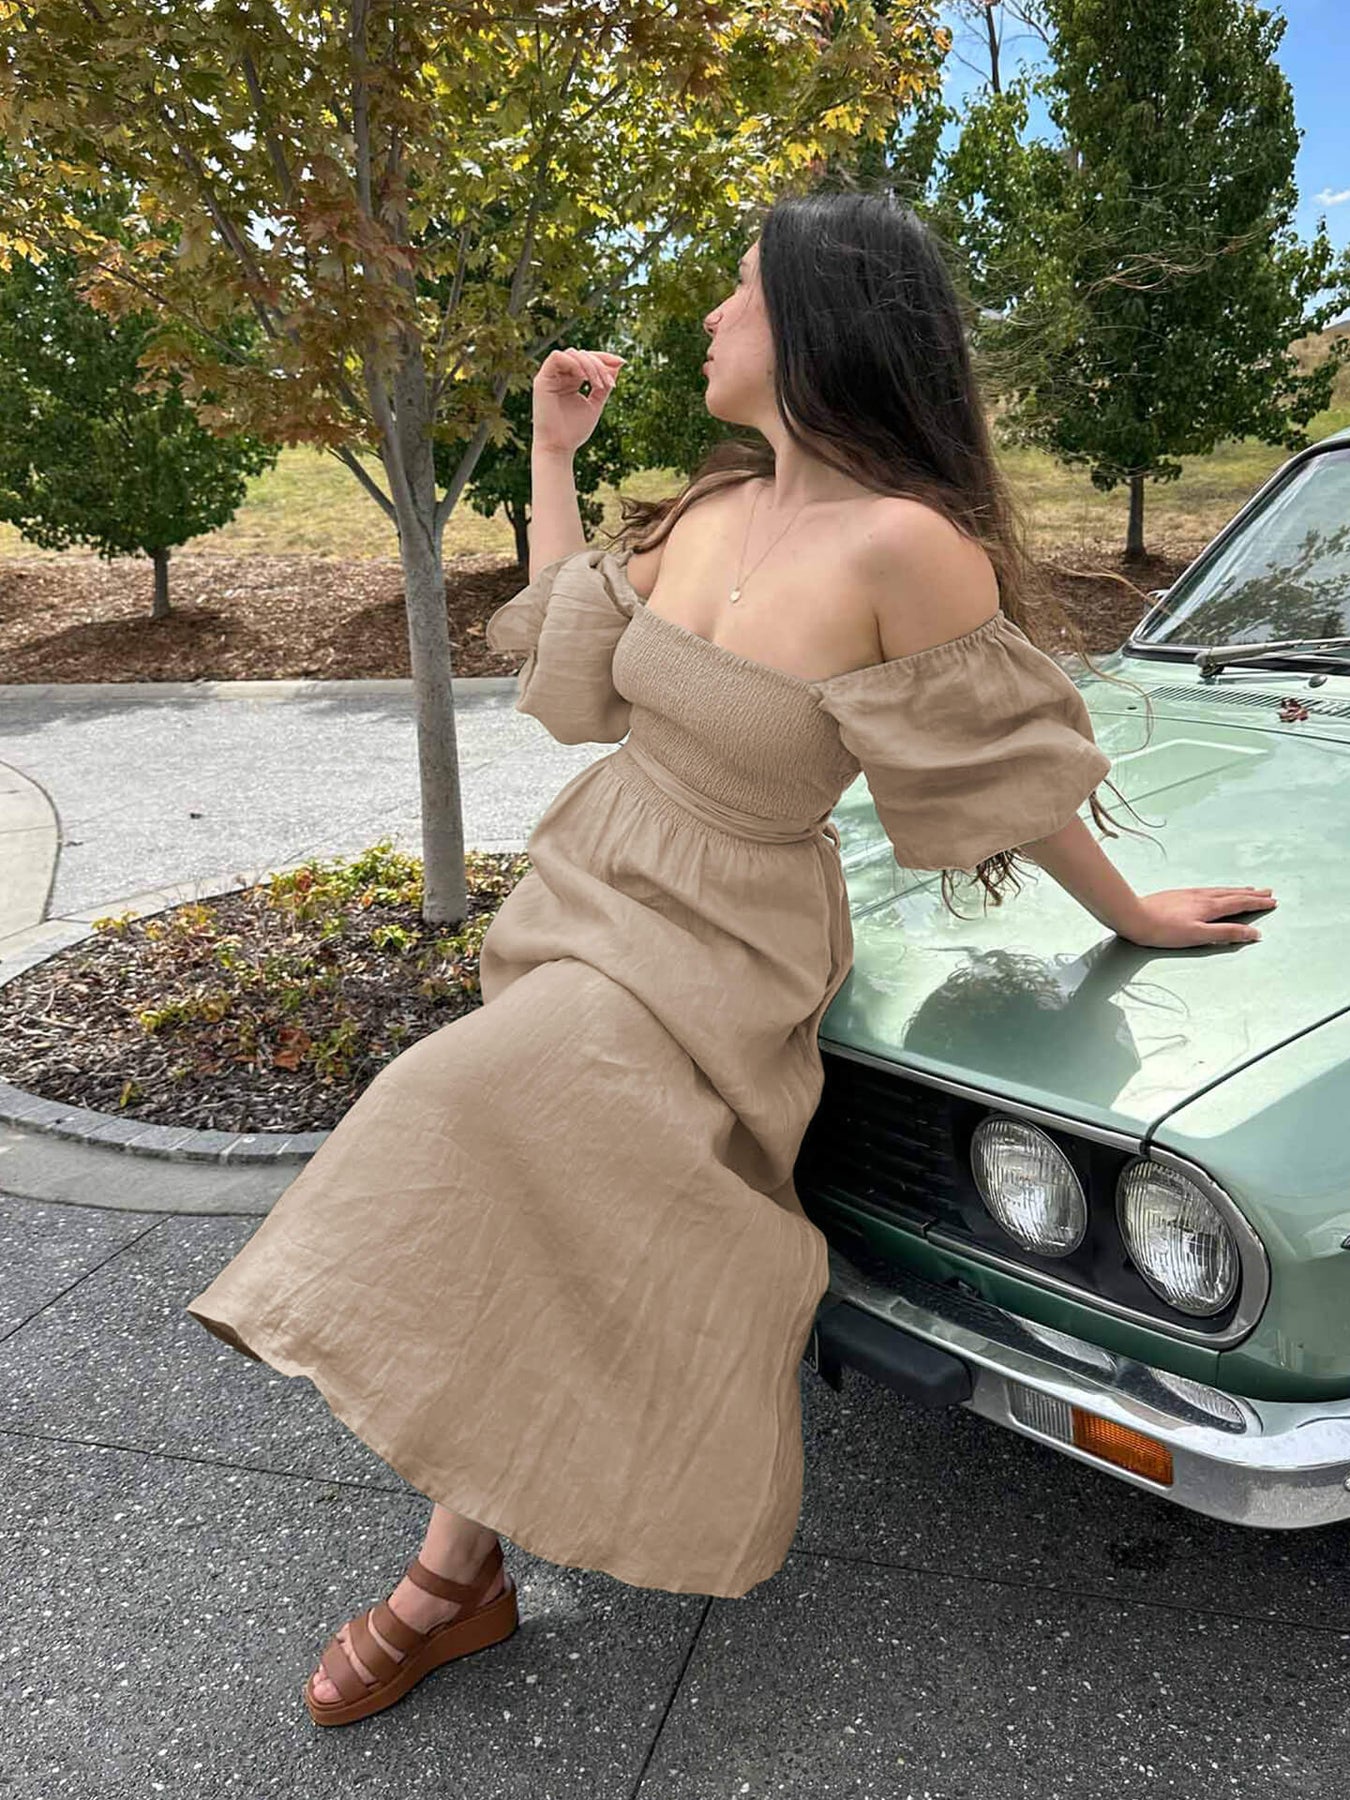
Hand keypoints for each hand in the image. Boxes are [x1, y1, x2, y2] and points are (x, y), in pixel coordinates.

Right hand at [532, 346, 625, 455]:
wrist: (559, 447)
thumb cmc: (575, 430)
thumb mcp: (595, 404)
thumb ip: (604, 385)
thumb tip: (618, 363)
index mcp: (572, 380)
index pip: (588, 359)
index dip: (605, 358)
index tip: (622, 362)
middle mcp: (561, 375)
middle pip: (582, 354)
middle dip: (600, 365)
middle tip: (609, 383)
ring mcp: (551, 376)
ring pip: (572, 354)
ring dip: (590, 365)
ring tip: (598, 385)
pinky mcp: (542, 379)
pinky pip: (557, 357)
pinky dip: (573, 363)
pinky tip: (584, 378)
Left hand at [1116, 886, 1275, 948]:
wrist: (1135, 917)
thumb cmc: (1164, 930)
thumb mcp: (1199, 935)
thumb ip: (1227, 934)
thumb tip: (1253, 933)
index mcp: (1210, 907)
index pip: (1240, 903)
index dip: (1258, 903)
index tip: (1272, 901)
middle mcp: (1202, 897)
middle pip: (1233, 894)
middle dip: (1252, 894)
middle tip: (1268, 892)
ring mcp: (1190, 894)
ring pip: (1221, 890)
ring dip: (1237, 890)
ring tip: (1248, 889)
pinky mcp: (1179, 895)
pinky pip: (1208, 890)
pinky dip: (1220, 890)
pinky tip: (1216, 892)